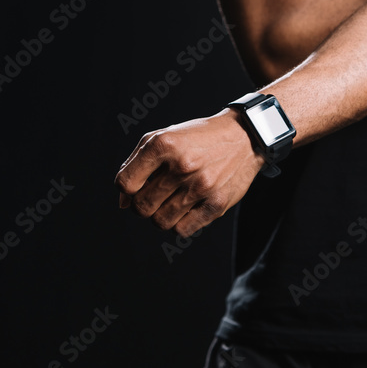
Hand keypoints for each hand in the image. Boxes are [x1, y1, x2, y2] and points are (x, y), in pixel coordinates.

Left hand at [115, 109, 265, 236]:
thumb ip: (136, 164)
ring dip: (160, 215)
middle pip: (141, 206)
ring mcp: (201, 186)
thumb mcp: (164, 137)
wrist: (243, 137)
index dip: (126, 189)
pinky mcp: (217, 203)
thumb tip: (122, 202)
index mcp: (164, 144)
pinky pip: (182, 230)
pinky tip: (186, 208)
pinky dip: (178, 224)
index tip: (136, 185)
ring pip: (160, 221)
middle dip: (141, 205)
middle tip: (153, 196)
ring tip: (170, 202)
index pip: (126, 183)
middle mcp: (183, 165)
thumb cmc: (198, 138)